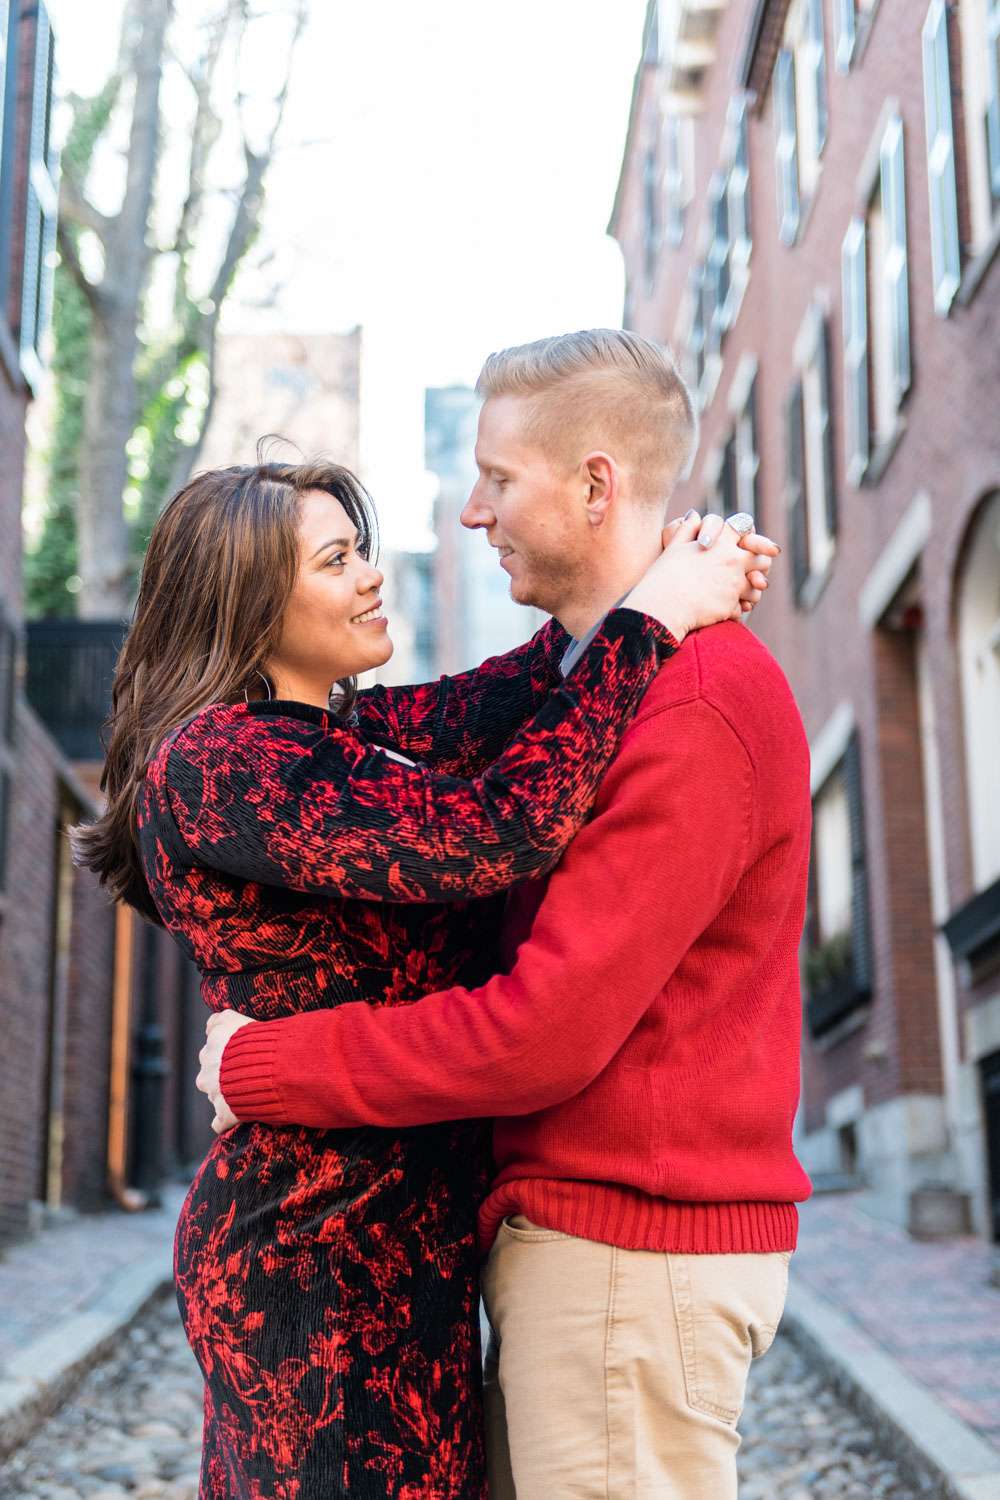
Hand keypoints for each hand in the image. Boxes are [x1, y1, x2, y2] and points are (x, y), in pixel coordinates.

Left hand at [197, 1009, 255, 1134]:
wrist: (270, 1067)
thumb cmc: (258, 1039)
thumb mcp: (234, 1017)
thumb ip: (217, 1018)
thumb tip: (208, 1025)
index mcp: (212, 1047)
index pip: (210, 1047)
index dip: (225, 1051)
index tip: (238, 1052)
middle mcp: (207, 1070)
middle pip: (208, 1073)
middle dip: (221, 1074)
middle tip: (245, 1071)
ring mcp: (215, 1094)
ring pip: (213, 1095)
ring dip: (225, 1094)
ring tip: (248, 1090)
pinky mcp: (225, 1114)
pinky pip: (220, 1122)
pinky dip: (226, 1120)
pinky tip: (238, 1117)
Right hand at [625, 512, 779, 640]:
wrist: (662, 606)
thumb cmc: (664, 576)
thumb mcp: (674, 548)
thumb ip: (687, 529)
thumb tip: (694, 514)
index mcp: (720, 543)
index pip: (745, 529)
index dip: (748, 535)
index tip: (747, 543)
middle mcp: (732, 561)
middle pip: (761, 558)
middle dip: (759, 564)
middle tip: (752, 572)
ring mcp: (734, 584)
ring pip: (756, 587)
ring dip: (751, 591)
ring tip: (741, 596)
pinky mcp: (730, 606)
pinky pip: (741, 608)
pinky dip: (734, 610)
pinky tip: (724, 611)